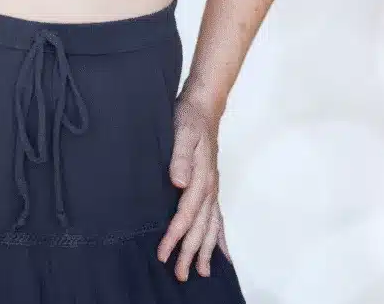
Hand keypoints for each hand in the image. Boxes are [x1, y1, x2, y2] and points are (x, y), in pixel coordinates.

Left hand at [158, 92, 228, 279]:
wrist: (203, 108)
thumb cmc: (188, 119)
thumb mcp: (181, 132)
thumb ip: (179, 157)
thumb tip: (178, 182)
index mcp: (200, 179)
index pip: (186, 215)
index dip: (175, 236)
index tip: (164, 254)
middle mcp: (209, 188)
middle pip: (200, 228)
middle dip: (189, 252)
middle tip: (180, 275)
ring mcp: (212, 189)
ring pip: (210, 227)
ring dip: (204, 250)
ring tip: (200, 272)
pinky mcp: (210, 186)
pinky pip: (217, 218)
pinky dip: (218, 237)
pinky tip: (220, 253)